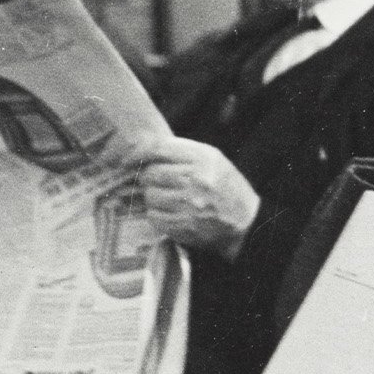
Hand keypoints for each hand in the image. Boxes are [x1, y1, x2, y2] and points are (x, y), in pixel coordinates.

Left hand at [133, 137, 259, 259]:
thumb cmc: (225, 187)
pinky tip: (170, 212)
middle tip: (158, 183)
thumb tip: (144, 149)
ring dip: (153, 197)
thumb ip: (182, 152)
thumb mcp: (212, 160)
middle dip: (149, 178)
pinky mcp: (183, 225)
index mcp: (203, 158)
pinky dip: (157, 214)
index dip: (139, 153)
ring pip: (150, 196)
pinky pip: (154, 216)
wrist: (245, 223)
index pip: (159, 149)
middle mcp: (195, 179)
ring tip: (169, 199)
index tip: (128, 159)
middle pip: (151, 173)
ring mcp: (188, 204)